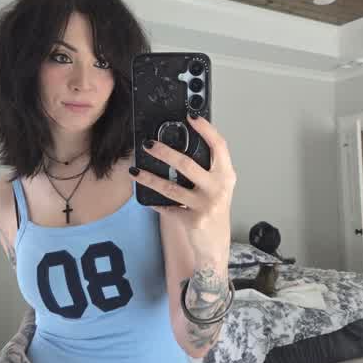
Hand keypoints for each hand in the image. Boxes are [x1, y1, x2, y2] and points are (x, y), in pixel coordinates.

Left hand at [129, 112, 236, 259]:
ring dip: (149, 178)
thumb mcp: (218, 188)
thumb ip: (206, 170)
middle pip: (188, 164)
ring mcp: (206, 205)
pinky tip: (144, 197)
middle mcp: (219, 188)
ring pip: (171, 187)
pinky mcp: (193, 220)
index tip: (191, 116)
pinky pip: (167, 207)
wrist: (215, 246)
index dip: (206, 129)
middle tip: (149, 144)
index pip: (219, 146)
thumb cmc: (214, 211)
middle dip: (165, 152)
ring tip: (136, 171)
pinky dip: (154, 202)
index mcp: (226, 175)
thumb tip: (179, 146)